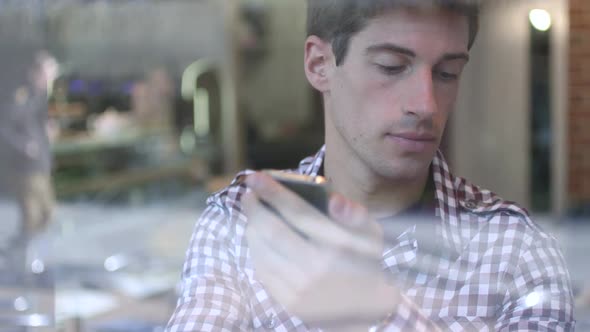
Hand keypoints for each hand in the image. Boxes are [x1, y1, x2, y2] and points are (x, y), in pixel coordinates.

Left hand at [244, 172, 398, 328]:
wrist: (366, 312)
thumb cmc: (366, 264)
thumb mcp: (372, 236)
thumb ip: (355, 215)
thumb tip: (334, 200)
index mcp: (338, 247)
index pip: (298, 213)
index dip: (274, 192)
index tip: (255, 177)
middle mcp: (317, 269)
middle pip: (273, 230)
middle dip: (255, 208)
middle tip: (248, 193)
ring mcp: (301, 289)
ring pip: (264, 251)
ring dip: (253, 227)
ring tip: (253, 214)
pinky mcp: (290, 303)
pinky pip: (263, 270)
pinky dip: (256, 250)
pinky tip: (258, 238)